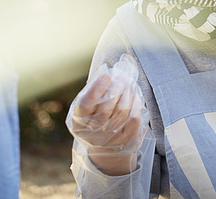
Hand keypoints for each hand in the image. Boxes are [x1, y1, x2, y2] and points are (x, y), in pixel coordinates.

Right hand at [67, 55, 148, 175]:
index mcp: (79, 120)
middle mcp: (92, 132)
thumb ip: (94, 87)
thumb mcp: (88, 103)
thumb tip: (106, 70)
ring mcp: (109, 138)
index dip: (96, 88)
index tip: (107, 76)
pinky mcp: (124, 140)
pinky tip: (134, 96)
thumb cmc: (94, 116)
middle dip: (117, 87)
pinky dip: (136, 104)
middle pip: (107, 107)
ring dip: (128, 93)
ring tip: (128, 84)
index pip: (86, 103)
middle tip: (122, 77)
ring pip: (122, 111)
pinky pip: (133, 119)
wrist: (103, 146)